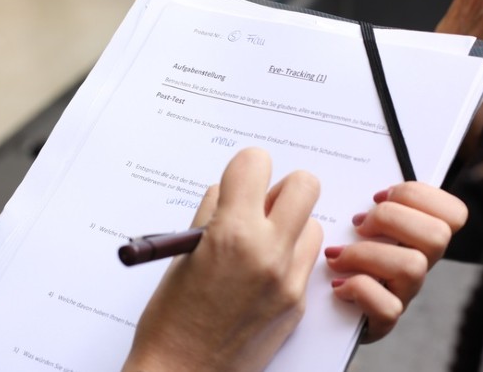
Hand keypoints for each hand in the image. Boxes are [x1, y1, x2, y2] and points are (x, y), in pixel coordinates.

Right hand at [123, 148, 322, 371]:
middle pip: (304, 185)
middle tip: (260, 208)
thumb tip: (231, 191)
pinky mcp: (298, 303)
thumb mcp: (182, 254)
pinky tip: (263, 275)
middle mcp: (267, 252)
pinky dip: (289, 258)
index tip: (238, 183)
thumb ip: (212, 214)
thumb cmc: (170, 319)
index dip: (244, 169)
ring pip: (312, 224)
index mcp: (231, 233)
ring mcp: (288, 280)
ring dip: (290, 226)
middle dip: (282, 189)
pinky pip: (305, 261)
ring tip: (260, 245)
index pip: (256, 163)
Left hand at [324, 182, 466, 342]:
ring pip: (413, 267)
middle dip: (392, 218)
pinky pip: (388, 307)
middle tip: (358, 224)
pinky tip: (337, 285)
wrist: (322, 307)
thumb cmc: (340, 253)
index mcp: (418, 236)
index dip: (419, 196)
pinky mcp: (384, 321)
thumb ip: (370, 201)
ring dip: (366, 254)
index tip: (379, 196)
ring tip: (338, 255)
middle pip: (438, 235)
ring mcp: (404, 294)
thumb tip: (367, 184)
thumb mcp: (357, 221)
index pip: (454, 213)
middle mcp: (420, 264)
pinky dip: (358, 290)